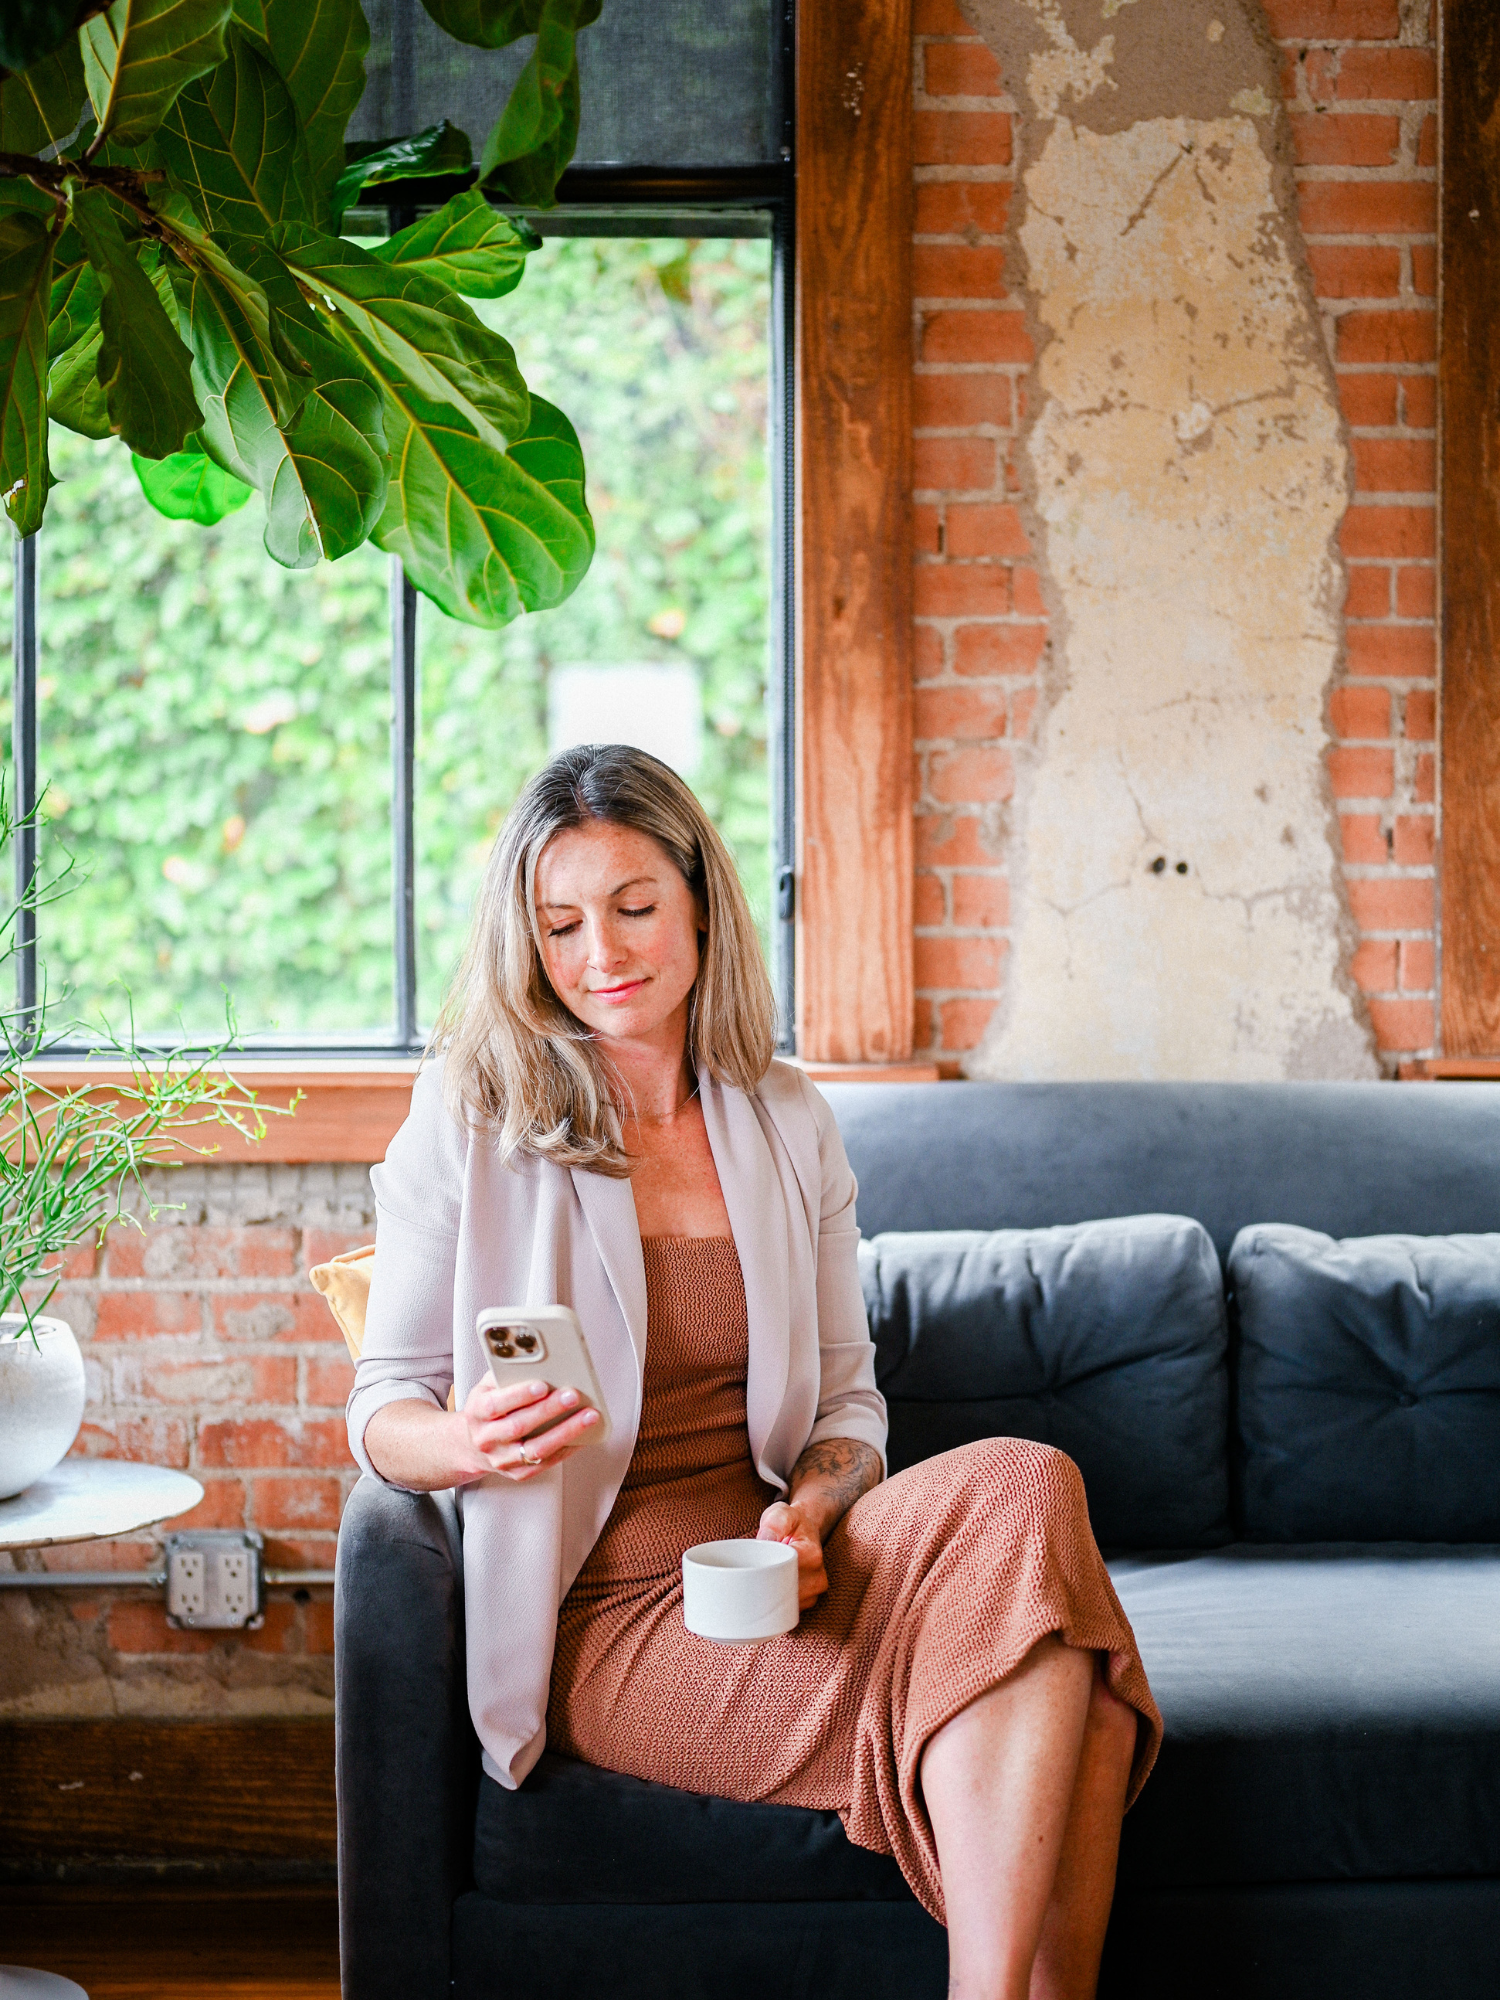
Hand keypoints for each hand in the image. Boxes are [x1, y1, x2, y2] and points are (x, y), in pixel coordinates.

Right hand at [452, 1376, 600, 1484]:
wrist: (473, 1445)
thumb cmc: (488, 1408)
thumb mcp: (488, 1387)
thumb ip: (507, 1375)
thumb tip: (538, 1364)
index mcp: (476, 1413)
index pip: (495, 1405)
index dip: (519, 1395)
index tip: (542, 1385)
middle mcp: (487, 1439)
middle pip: (519, 1426)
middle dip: (549, 1410)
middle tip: (573, 1396)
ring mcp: (502, 1459)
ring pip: (536, 1449)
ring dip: (566, 1432)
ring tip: (588, 1416)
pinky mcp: (518, 1473)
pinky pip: (545, 1463)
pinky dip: (567, 1449)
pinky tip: (583, 1436)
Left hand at [756, 1498, 828, 1609]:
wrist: (805, 1532)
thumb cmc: (790, 1523)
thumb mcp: (782, 1513)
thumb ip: (775, 1521)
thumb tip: (765, 1539)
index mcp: (812, 1554)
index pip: (784, 1573)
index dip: (764, 1573)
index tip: (752, 1566)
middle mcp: (817, 1577)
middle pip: (783, 1593)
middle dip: (764, 1587)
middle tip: (749, 1575)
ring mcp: (814, 1593)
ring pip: (785, 1605)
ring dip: (769, 1596)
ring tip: (759, 1580)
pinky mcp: (807, 1602)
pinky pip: (787, 1609)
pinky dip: (775, 1602)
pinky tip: (766, 1590)